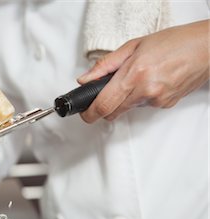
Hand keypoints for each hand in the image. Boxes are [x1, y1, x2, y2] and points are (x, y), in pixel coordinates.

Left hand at [78, 20, 208, 122]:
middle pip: (112, 113)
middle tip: (105, 94)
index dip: (89, 113)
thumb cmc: (173, 42)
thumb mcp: (133, 46)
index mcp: (134, 74)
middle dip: (104, 107)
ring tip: (137, 78)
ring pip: (128, 109)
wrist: (206, 48)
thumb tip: (85, 79)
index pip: (103, 105)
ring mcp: (157, 100)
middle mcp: (145, 91)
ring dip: (125, 99)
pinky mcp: (166, 105)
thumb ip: (105, 65)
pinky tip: (151, 82)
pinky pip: (144, 106)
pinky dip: (141, 97)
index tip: (84, 113)